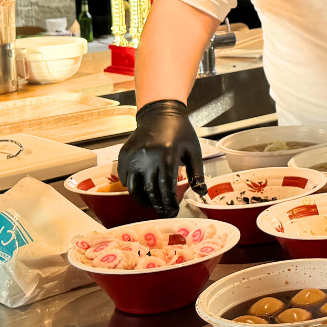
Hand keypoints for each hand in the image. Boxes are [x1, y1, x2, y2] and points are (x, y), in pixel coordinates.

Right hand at [117, 99, 204, 216]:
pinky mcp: (124, 156)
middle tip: (164, 212)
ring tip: (153, 205)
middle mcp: (148, 158)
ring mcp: (133, 157)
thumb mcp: (193, 151)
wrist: (160, 113)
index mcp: (167, 156)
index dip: (170, 203)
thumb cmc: (180, 132)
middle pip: (151, 191)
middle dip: (158, 205)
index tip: (173, 212)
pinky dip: (133, 188)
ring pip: (135, 188)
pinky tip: (142, 191)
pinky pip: (125, 179)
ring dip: (144, 200)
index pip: (167, 187)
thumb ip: (197, 173)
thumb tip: (202, 193)